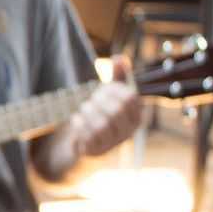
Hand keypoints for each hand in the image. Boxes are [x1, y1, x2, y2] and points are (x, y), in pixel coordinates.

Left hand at [49, 55, 140, 174]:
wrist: (80, 146)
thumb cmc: (97, 116)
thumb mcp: (107, 96)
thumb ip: (116, 78)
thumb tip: (119, 58)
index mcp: (135, 116)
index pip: (129, 96)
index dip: (111, 89)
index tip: (99, 89)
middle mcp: (129, 132)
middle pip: (116, 109)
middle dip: (99, 100)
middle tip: (87, 100)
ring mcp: (114, 145)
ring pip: (103, 123)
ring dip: (88, 112)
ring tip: (79, 111)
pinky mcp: (97, 153)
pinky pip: (90, 136)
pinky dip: (80, 126)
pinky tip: (76, 122)